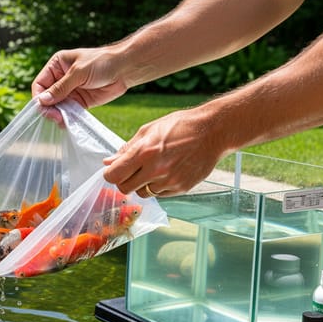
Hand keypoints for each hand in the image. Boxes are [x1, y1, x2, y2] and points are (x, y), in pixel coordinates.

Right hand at [31, 47, 128, 124]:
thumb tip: (42, 100)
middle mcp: (61, 79)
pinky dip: (67, 118)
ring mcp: (70, 91)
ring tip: (62, 121)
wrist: (125, 69)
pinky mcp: (80, 102)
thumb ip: (61, 87)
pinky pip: (69, 112)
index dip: (39, 96)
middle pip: (47, 98)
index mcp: (57, 65)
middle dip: (49, 108)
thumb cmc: (102, 62)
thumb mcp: (78, 72)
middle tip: (55, 117)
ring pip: (57, 107)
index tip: (43, 107)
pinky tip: (67, 122)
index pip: (40, 83)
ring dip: (57, 115)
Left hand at [102, 107, 232, 197]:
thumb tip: (108, 162)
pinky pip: (160, 194)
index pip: (113, 175)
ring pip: (143, 193)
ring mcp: (169, 181)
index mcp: (144, 152)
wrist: (213, 131)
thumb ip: (127, 148)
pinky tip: (168, 171)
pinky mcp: (181, 188)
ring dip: (143, 184)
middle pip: (125, 189)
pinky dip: (159, 186)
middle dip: (124, 181)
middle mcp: (155, 169)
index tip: (114, 170)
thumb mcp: (149, 130)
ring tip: (155, 168)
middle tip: (132, 171)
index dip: (110, 174)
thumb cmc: (180, 126)